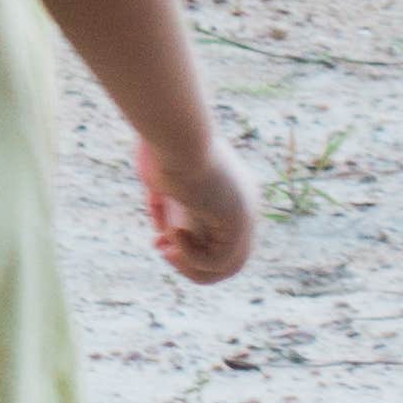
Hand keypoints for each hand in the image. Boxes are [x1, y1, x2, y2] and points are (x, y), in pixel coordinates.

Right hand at [142, 134, 254, 283]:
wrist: (176, 134)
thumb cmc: (162, 148)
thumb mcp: (160, 177)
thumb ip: (168, 204)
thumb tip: (166, 232)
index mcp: (229, 188)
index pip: (218, 232)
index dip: (188, 245)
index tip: (157, 239)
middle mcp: (244, 203)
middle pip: (226, 254)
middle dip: (189, 261)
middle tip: (161, 248)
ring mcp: (245, 213)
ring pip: (229, 266)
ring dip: (192, 268)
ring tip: (167, 252)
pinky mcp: (239, 222)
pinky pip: (218, 261)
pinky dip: (189, 256)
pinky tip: (173, 232)